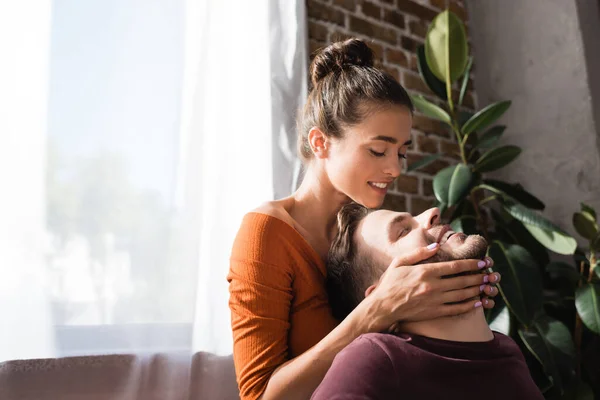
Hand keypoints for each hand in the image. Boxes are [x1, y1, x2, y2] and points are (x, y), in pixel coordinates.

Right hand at [360, 244, 500, 331]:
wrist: (383, 307)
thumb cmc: (390, 283)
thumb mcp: (400, 262)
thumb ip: (419, 253)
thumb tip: (436, 245)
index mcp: (425, 272)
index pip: (454, 266)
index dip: (471, 264)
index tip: (482, 262)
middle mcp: (433, 286)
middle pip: (462, 280)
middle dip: (479, 276)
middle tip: (490, 273)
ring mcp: (435, 301)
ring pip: (462, 294)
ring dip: (478, 289)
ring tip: (488, 285)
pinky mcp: (435, 312)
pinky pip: (457, 309)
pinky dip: (470, 305)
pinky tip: (479, 301)